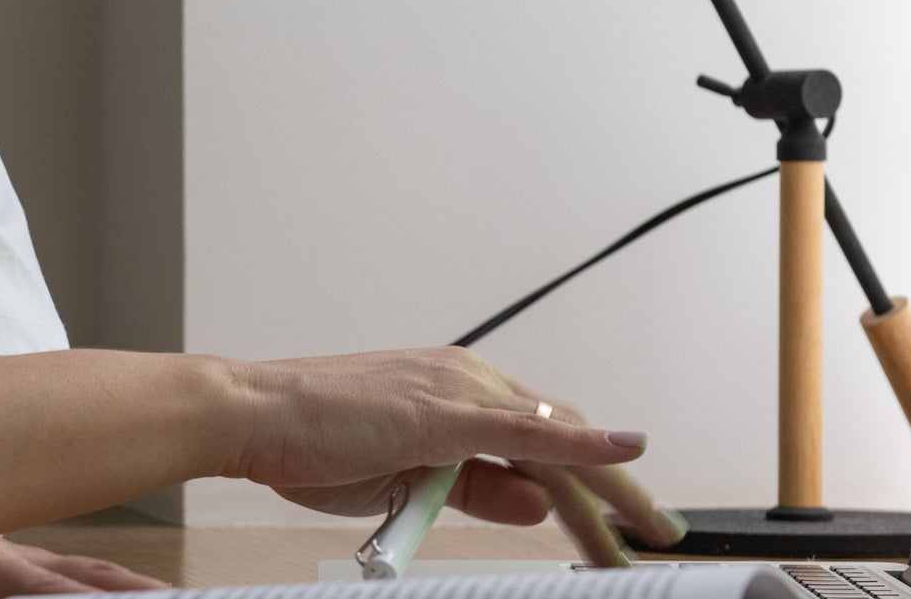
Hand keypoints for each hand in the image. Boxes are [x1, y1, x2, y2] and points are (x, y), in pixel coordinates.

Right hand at [228, 349, 683, 565]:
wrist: (254, 415)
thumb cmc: (311, 442)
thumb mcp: (408, 479)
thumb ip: (474, 488)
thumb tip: (536, 506)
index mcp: (455, 390)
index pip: (542, 435)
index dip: (589, 476)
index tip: (620, 517)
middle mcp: (465, 378)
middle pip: (562, 438)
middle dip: (615, 493)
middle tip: (656, 533)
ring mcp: (457, 390)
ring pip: (556, 440)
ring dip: (607, 490)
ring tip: (644, 531)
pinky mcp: (444, 411)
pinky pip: (529, 429)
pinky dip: (580, 443)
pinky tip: (623, 454)